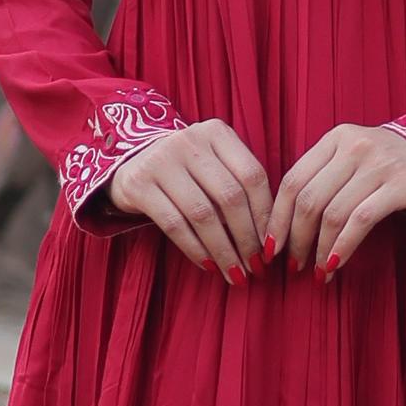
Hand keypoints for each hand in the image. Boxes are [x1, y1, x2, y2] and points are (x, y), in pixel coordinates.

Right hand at [106, 120, 273, 280]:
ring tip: (234, 273)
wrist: (132, 163)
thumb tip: (269, 240)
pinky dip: (195, 249)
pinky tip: (208, 265)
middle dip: (247, 238)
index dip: (266, 215)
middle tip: (256, 267)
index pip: (252, 176)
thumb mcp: (214, 165)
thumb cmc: (187, 171)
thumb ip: (239, 188)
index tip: (272, 246)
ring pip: (203, 214)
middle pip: (230, 196)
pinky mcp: (138, 184)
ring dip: (223, 250)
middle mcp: (189, 140)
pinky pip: (174, 224)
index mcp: (216, 132)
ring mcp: (160, 160)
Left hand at [265, 121, 405, 278]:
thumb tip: (286, 223)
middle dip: (295, 238)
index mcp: (335, 138)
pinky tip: (336, 264)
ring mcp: (379, 164)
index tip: (271, 247)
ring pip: (333, 213)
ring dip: (319, 249)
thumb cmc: (392, 163)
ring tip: (317, 271)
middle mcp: (354, 146)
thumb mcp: (355, 157)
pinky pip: (361, 221)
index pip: (292, 179)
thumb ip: (324, 177)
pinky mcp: (402, 184)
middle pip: (309, 199)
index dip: (277, 218)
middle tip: (293, 264)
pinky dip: (343, 247)